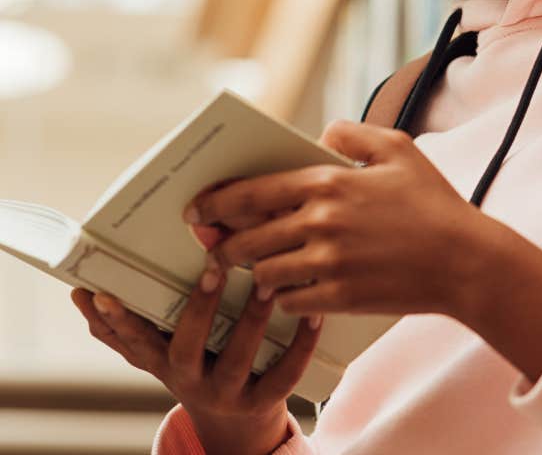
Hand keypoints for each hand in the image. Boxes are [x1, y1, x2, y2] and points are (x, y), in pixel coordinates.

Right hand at [71, 274, 322, 454]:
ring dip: (252, 318)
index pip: (134, 341)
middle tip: (213, 265)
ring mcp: (228, 393)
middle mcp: (190, 380)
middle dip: (199, 308)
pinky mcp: (265, 401)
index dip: (119, 320)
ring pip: (239, 358)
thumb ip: (123, 326)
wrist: (234, 425)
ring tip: (266, 281)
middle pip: (188, 347)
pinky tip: (313, 314)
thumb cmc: (194, 364)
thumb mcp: (157, 351)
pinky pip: (285, 374)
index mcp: (162, 362)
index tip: (105, 291)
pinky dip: (301, 344)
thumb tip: (78, 292)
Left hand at [183, 120, 485, 320]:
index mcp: (329, 182)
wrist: (464, 261)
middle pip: (248, 236)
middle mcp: (321, 222)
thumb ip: (353, 134)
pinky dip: (280, 298)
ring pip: (263, 272)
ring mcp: (329, 263)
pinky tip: (283, 293)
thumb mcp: (398, 148)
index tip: (197, 207)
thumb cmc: (434, 201)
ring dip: (250, 272)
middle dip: (221, 244)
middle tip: (212, 247)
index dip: (217, 200)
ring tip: (248, 271)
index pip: (254, 191)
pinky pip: (289, 301)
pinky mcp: (340, 297)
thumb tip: (322, 136)